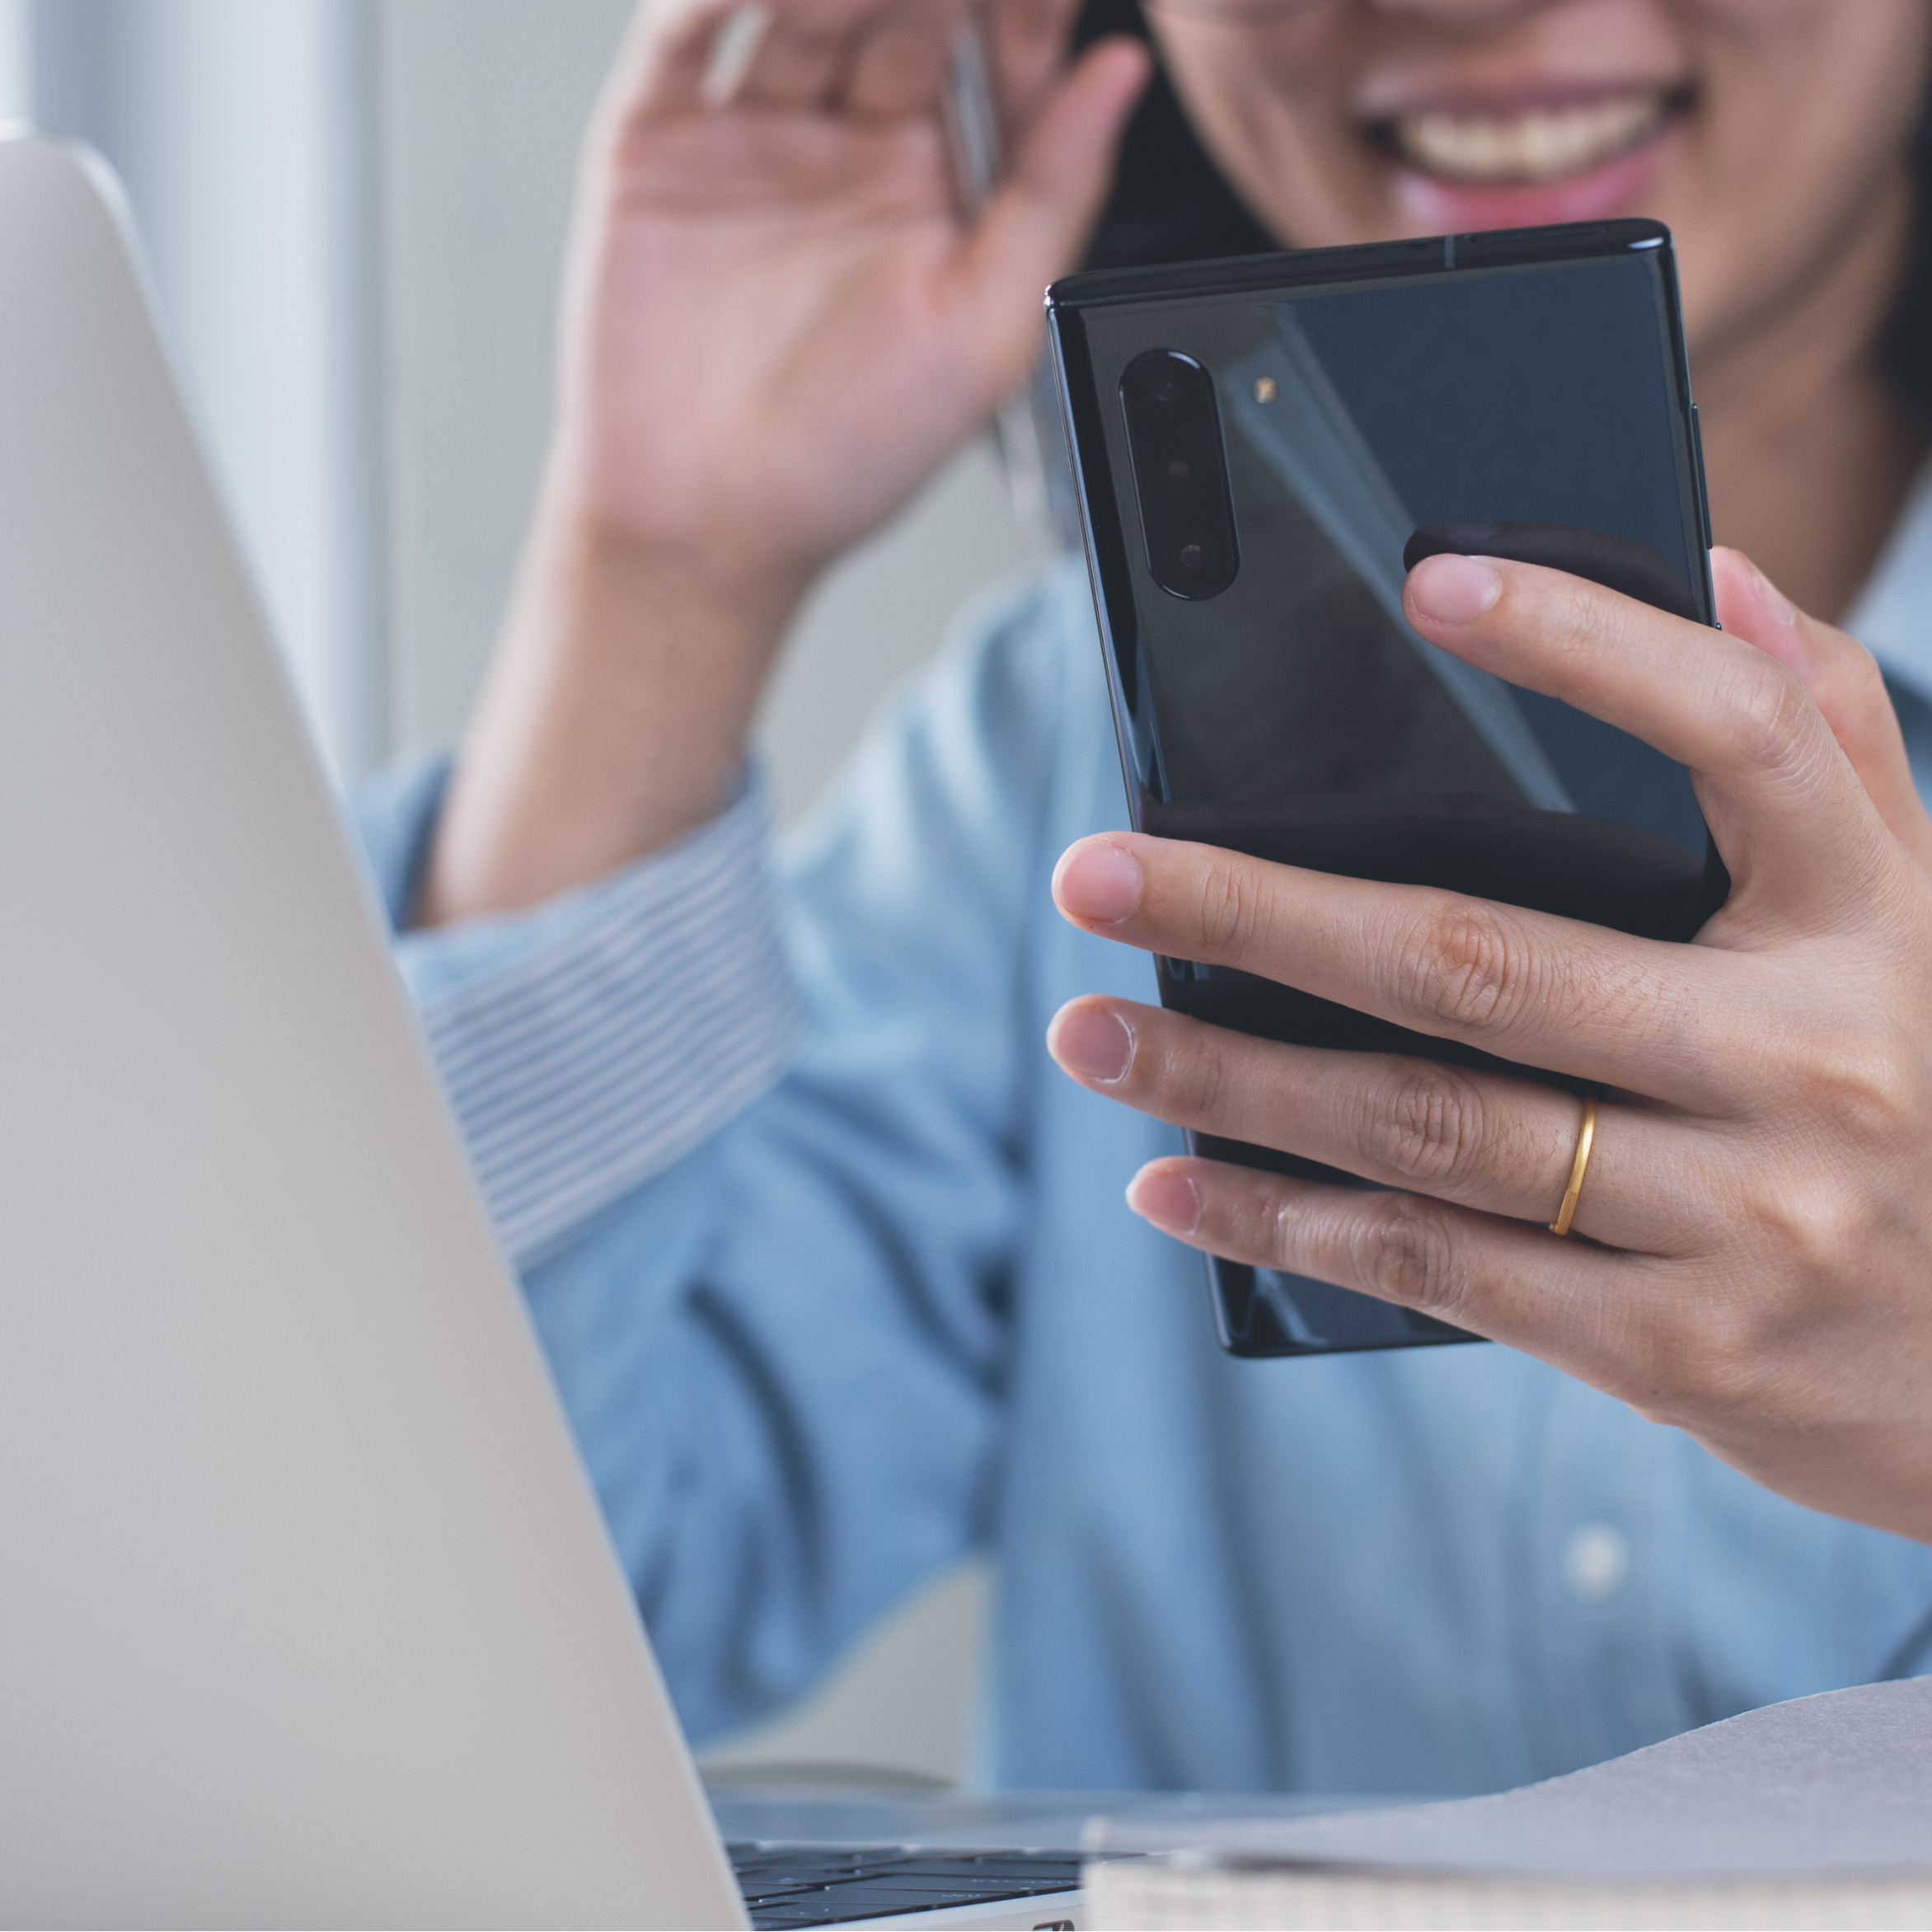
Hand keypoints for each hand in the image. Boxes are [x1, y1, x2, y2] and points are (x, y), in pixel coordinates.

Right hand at [424, 0, 1145, 922]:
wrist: (707, 524)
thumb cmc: (851, 455)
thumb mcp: (988, 332)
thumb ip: (1054, 194)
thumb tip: (1124, 72)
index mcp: (946, 183)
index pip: (998, 48)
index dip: (1021, 3)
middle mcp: (855, 141)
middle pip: (904, 1)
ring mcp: (757, 130)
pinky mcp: (660, 139)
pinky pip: (686, 34)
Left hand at [1047, 546, 1931, 1545]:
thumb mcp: (1921, 927)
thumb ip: (1834, 752)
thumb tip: (1724, 570)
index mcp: (1873, 921)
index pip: (1743, 736)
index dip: (1590, 642)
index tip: (1430, 582)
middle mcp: (1810, 1061)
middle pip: (1484, 958)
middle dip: (1261, 915)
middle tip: (1096, 875)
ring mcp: (1744, 1219)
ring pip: (1428, 1126)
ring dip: (1232, 1081)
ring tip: (1090, 1039)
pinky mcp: (1676, 1349)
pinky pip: (1443, 1270)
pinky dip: (1291, 1225)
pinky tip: (1175, 1187)